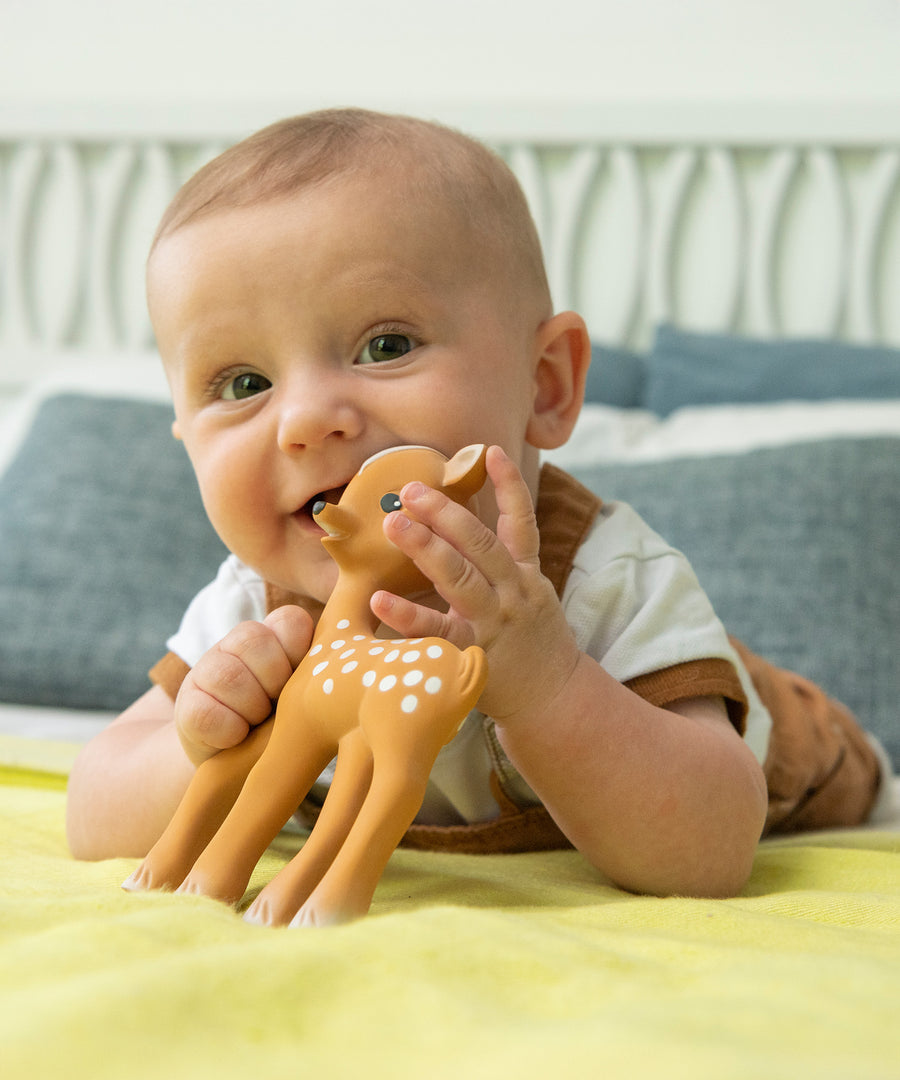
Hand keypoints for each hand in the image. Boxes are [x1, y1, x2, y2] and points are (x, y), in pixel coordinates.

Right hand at [174, 605, 312, 764]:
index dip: (297, 653)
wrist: (242, 769)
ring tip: (258, 725)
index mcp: (276, 636)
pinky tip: (236, 739)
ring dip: (251, 709)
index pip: (290, 620)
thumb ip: (324, 674)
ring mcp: (207, 669)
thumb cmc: (288, 727)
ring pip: (227, 675)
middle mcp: (238, 643)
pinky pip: (206, 713)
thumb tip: (349, 662)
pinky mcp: (186, 705)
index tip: (301, 683)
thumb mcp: (310, 698)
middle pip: (253, 639)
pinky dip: (228, 732)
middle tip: (277, 707)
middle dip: (273, 682)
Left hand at [371, 445, 580, 721]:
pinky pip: (438, 632)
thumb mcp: (530, 592)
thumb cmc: (530, 639)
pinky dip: (408, 615)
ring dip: (427, 548)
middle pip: (481, 545)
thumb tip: (460, 522)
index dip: (509, 485)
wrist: (553, 697)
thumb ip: (503, 560)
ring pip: (462, 578)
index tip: (492, 451)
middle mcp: (513, 592)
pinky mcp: (475, 655)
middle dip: (446, 513)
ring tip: (395, 524)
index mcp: (525, 573)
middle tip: (410, 490)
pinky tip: (380, 599)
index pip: (521, 522)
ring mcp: (494, 623)